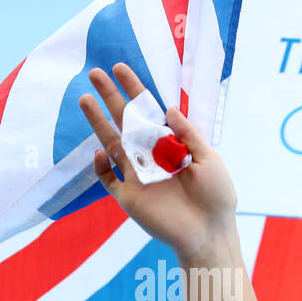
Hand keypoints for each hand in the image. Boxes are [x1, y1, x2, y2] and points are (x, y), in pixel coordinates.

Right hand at [78, 62, 237, 259]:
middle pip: (125, 122)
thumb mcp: (209, 160)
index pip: (148, 112)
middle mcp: (150, 156)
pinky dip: (101, 166)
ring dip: (98, 122)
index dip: (134, 90)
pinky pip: (108, 178)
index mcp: (170, 145)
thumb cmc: (216, 197)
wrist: (210, 233)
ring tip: (84, 99)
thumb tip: (168, 108)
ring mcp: (137, 175)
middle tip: (94, 73)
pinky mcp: (128, 196)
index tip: (120, 68)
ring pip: (111, 144)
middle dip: (110, 98)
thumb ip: (188, 135)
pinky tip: (100, 152)